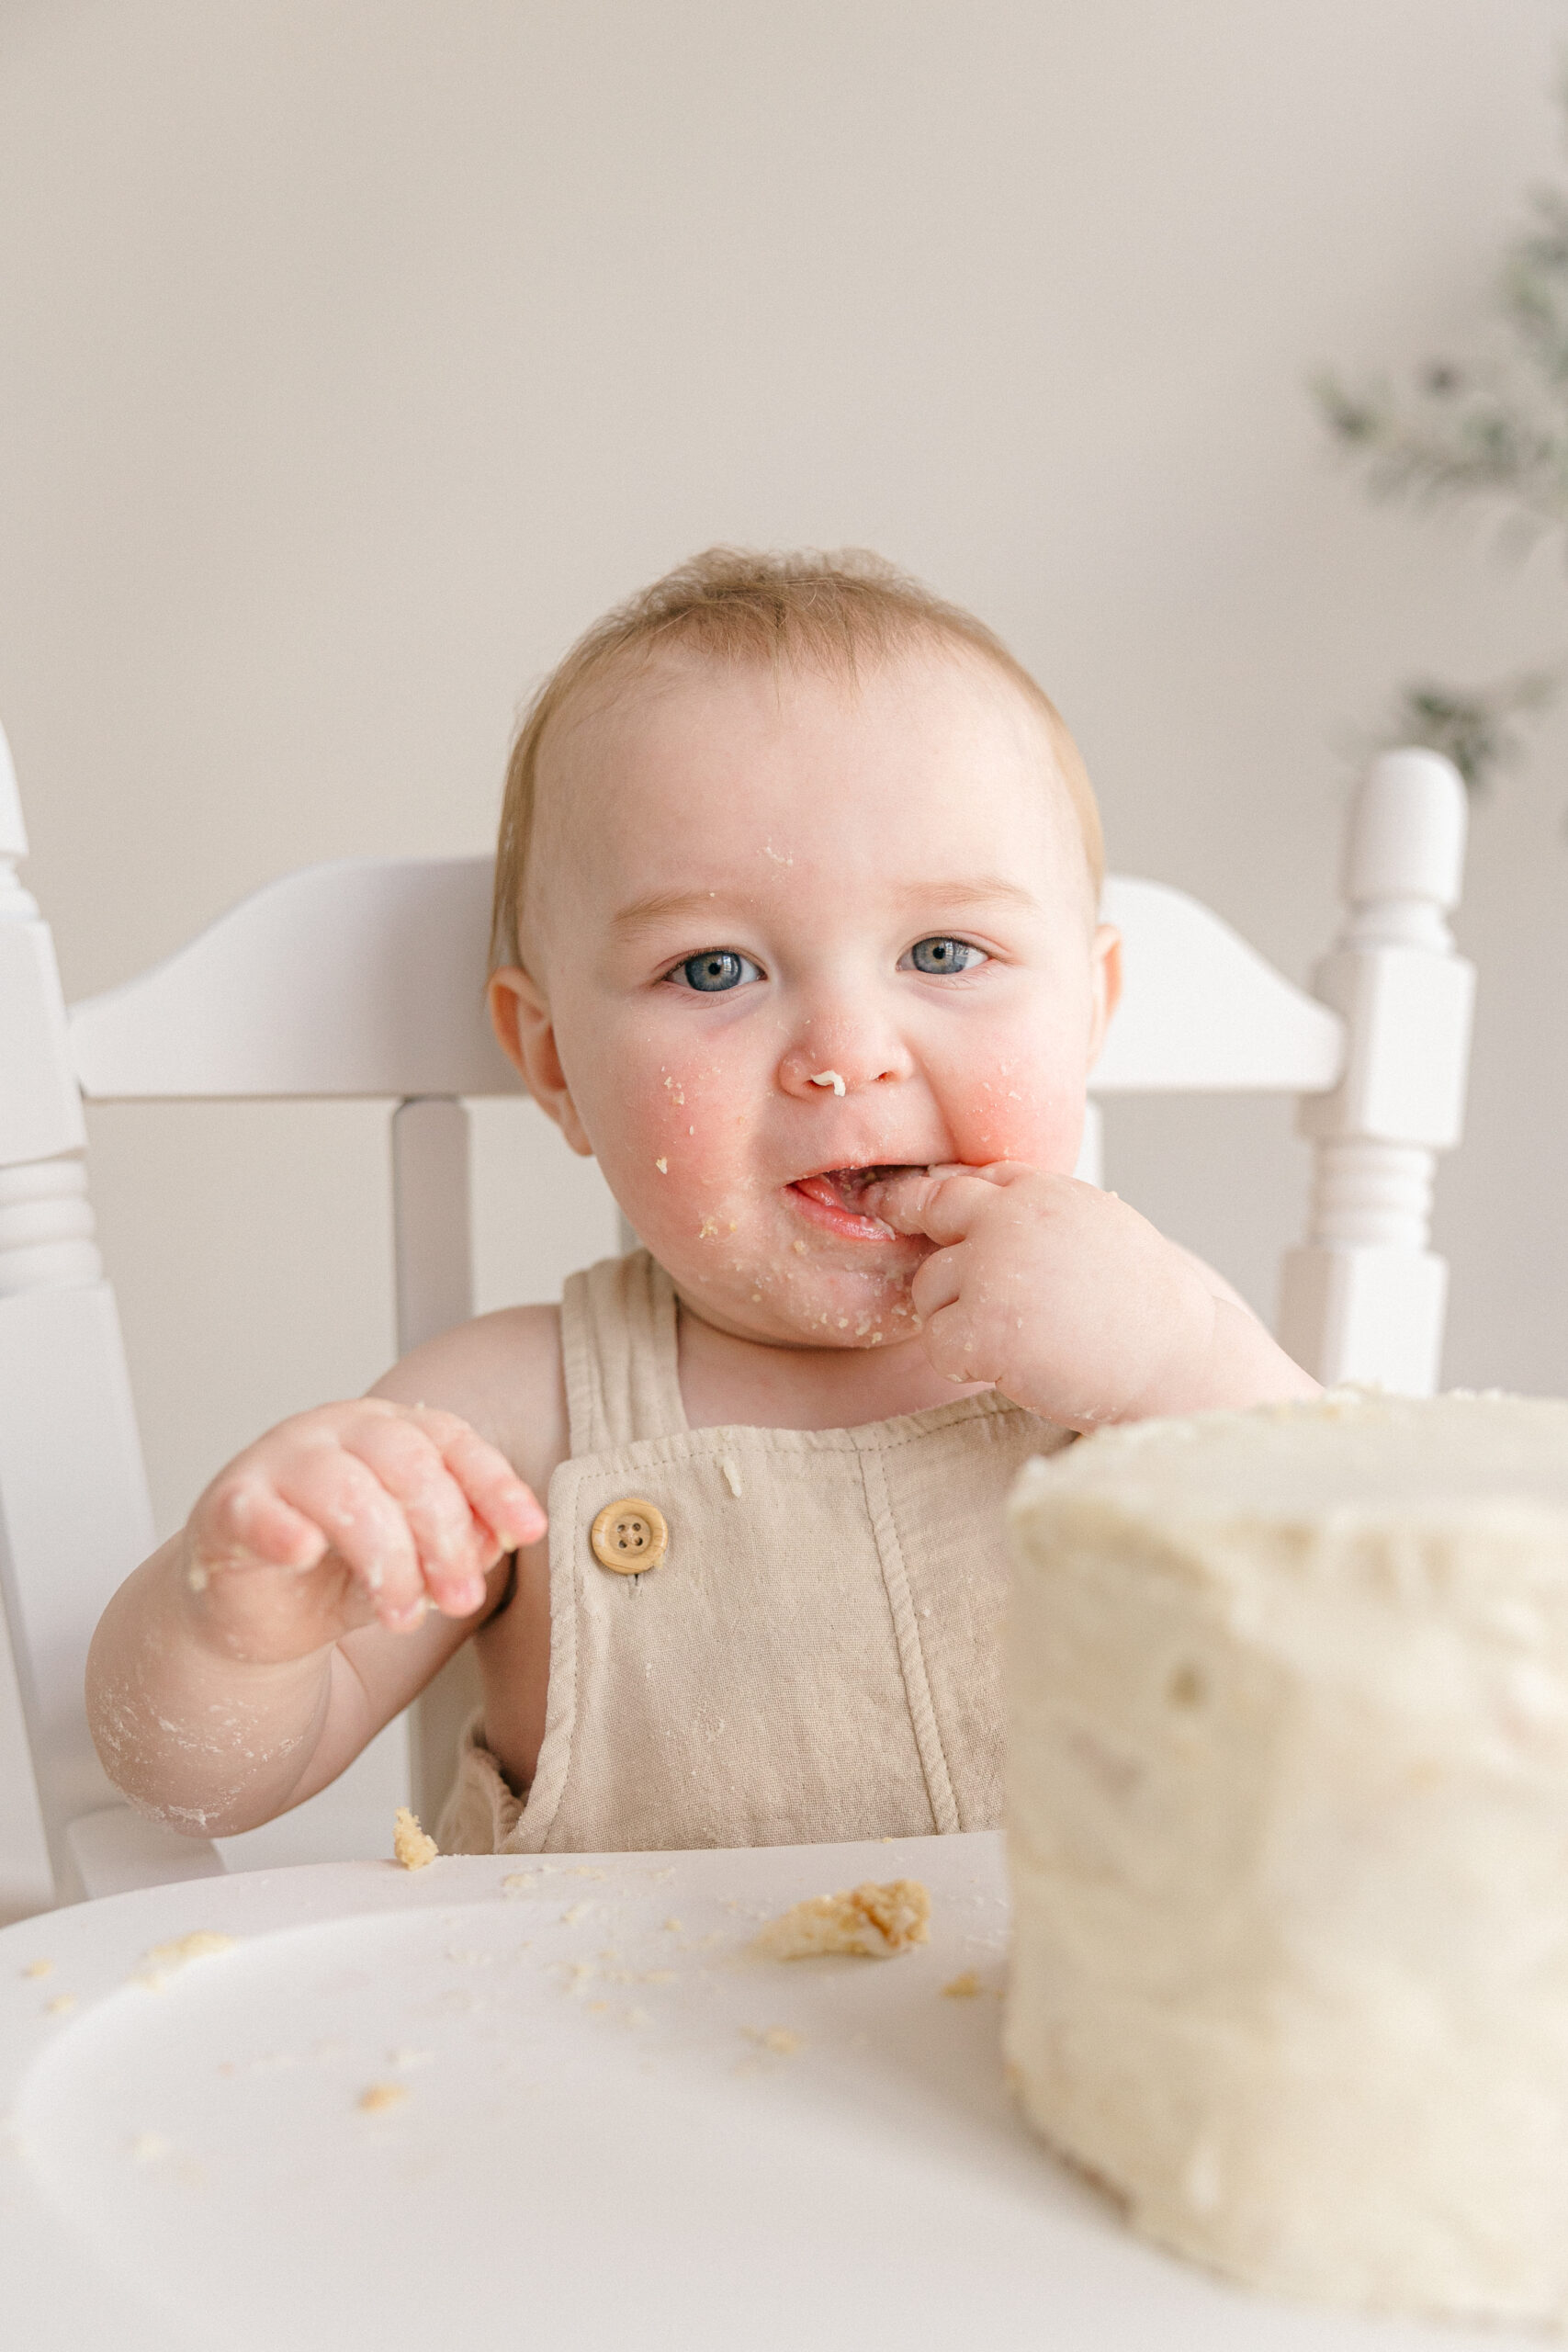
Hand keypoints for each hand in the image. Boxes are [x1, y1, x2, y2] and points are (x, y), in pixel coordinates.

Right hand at [181, 1400, 546, 1658]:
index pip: (450, 1440)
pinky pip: (256, 1511)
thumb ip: (459, 1543)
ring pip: (346, 1489)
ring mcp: (277, 1463)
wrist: (255, 1621)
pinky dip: (284, 1530)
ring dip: (387, 1559)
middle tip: (460, 1597)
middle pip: (407, 1461)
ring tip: (402, 1616)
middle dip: (446, 1536)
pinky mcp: (228, 1508)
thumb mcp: (416, 1562)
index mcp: (387, 1431)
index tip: (527, 1532)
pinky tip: (306, 1553)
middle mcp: (334, 1431)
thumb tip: (497, 1538)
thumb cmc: (338, 1576)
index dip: (493, 1484)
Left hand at [863, 1162, 1230, 1430]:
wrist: (1180, 1361)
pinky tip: (1008, 1366)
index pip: (968, 1179)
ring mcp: (993, 1268)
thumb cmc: (1143, 1305)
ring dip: (955, 1316)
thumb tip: (967, 1196)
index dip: (942, 1202)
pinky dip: (963, 1361)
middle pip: (929, 1211)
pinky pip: (936, 1341)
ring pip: (929, 1286)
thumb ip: (1034, 1210)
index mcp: (1042, 1188)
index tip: (910, 1209)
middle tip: (918, 1257)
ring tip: (1017, 1336)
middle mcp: (1011, 1217)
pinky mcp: (983, 1325)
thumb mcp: (1095, 1226)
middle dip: (922, 1237)